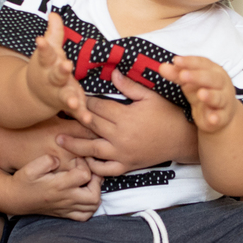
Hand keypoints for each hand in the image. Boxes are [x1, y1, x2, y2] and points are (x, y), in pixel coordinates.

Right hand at [10, 153, 101, 220]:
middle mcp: (65, 198)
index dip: (85, 164)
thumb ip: (46, 161)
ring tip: (89, 182)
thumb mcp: (31, 167)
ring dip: (96, 193)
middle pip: (94, 196)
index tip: (78, 159)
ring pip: (92, 207)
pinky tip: (85, 196)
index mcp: (59, 185)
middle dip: (97, 181)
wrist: (15, 199)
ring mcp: (66, 208)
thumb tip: (59, 159)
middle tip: (90, 172)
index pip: (85, 175)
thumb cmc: (23, 181)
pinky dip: (90, 207)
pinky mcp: (65, 213)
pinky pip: (85, 216)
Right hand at [26, 12, 91, 123]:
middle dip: (61, 71)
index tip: (40, 39)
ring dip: (69, 99)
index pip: (45, 53)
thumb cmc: (47, 68)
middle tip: (66, 66)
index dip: (43, 46)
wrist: (35, 95)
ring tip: (72, 102)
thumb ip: (54, 34)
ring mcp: (59, 93)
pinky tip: (89, 120)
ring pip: (64, 96)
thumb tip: (54, 13)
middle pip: (56, 75)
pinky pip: (76, 111)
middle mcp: (51, 79)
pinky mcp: (69, 104)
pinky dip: (82, 115)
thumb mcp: (49, 51)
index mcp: (47, 64)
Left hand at [55, 70, 197, 174]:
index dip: (85, 101)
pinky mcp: (127, 165)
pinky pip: (106, 169)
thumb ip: (129, 86)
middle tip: (59, 113)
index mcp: (125, 116)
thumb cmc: (168, 114)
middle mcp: (120, 136)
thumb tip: (112, 73)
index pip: (98, 107)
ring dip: (74, 144)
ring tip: (59, 140)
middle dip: (75, 118)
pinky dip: (93, 166)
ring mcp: (122, 153)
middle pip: (91, 125)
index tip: (74, 96)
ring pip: (92, 149)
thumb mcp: (151, 96)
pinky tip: (84, 160)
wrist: (183, 139)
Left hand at [159, 55, 241, 134]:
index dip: (189, 62)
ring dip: (210, 96)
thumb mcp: (189, 83)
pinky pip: (221, 117)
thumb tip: (161, 67)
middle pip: (212, 78)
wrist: (220, 113)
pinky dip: (217, 118)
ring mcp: (224, 100)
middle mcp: (221, 84)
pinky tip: (212, 119)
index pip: (202, 63)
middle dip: (197, 76)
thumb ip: (176, 75)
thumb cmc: (203, 91)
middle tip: (182, 75)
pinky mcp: (223, 116)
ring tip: (201, 94)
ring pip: (218, 97)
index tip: (175, 60)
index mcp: (213, 71)